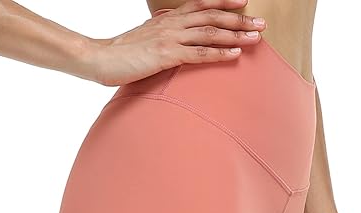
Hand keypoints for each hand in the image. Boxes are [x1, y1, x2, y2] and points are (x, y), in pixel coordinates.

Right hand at [85, 0, 266, 86]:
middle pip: (211, 17)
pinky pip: (198, 54)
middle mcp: (172, 23)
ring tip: (256, 38)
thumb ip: (164, 37)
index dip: (224, 2)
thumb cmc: (122, 54)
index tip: (244, 2)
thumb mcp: (146, 39)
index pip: (201, 5)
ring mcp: (170, 38)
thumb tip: (175, 40)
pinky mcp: (165, 56)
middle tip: (261, 24)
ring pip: (209, 33)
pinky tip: (235, 54)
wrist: (100, 59)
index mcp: (168, 18)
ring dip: (235, 34)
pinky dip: (218, 53)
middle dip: (239, 19)